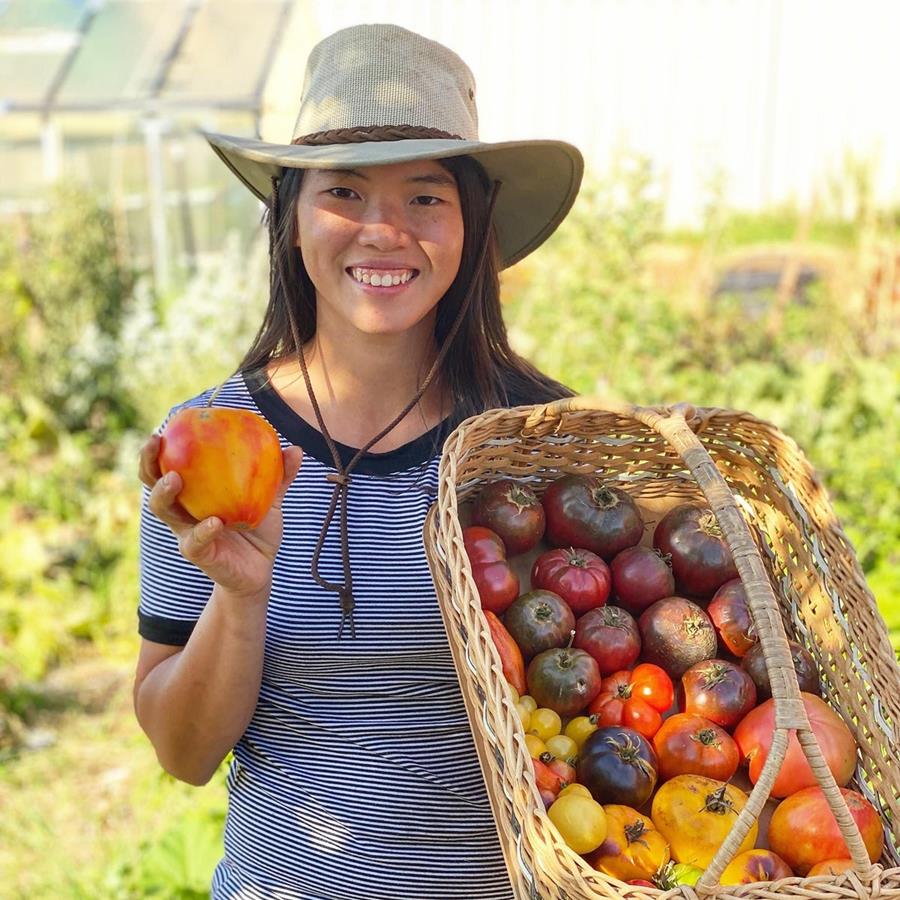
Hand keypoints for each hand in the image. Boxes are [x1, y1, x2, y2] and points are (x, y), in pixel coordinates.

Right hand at [139, 434, 302, 600]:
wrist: (260, 569)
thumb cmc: (258, 529)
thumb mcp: (270, 500)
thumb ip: (279, 476)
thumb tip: (295, 449)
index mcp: (195, 494)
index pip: (167, 467)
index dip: (158, 450)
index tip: (161, 429)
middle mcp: (184, 511)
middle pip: (153, 485)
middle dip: (148, 463)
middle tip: (155, 442)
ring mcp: (187, 533)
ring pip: (164, 512)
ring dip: (165, 493)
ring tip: (175, 479)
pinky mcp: (199, 554)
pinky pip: (196, 541)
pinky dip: (204, 530)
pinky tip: (215, 521)